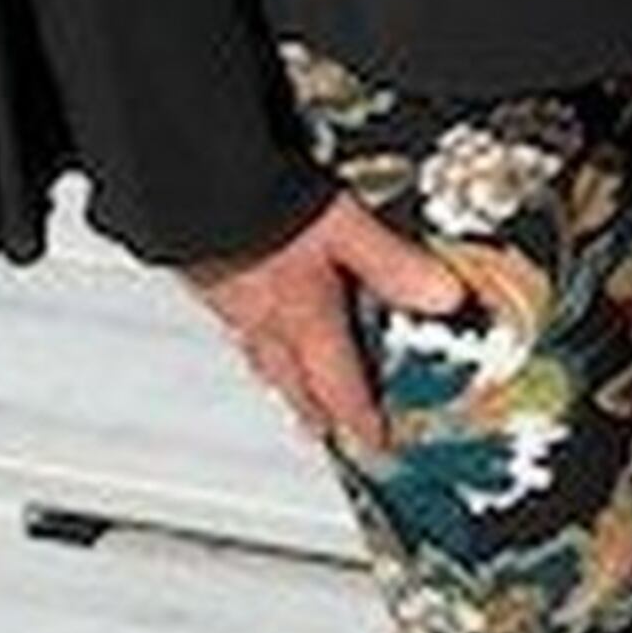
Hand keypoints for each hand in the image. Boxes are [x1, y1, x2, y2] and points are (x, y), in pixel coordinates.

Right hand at [184, 188, 461, 458]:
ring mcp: (228, 301)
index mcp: (302, 320)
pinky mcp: (204, 275)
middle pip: (292, 383)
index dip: (359, 418)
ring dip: (280, 378)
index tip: (373, 444)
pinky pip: (236, 323)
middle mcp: (263, 321)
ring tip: (290, 388)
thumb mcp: (346, 229)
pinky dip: (250, 335)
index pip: (339, 386)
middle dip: (313, 412)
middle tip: (328, 433)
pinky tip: (250, 316)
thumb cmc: (259, 210)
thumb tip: (443, 297)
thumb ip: (394, 264)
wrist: (188, 189)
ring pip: (261, 356)